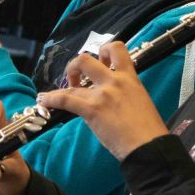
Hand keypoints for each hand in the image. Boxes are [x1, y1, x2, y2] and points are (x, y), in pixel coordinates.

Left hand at [37, 41, 168, 159]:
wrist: (149, 146)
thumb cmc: (148, 130)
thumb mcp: (140, 101)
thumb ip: (124, 93)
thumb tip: (110, 99)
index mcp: (130, 78)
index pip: (117, 48)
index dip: (104, 51)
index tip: (100, 62)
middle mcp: (115, 81)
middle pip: (86, 59)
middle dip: (75, 66)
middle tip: (76, 80)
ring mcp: (102, 94)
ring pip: (73, 78)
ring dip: (62, 85)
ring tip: (55, 94)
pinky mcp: (92, 109)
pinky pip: (65, 99)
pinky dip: (51, 99)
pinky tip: (45, 101)